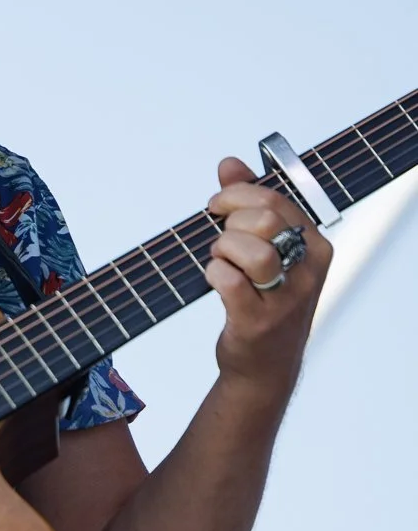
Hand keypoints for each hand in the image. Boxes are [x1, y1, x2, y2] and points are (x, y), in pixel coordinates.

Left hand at [204, 157, 331, 394]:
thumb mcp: (266, 250)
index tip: (217, 205)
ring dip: (223, 249)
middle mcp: (308, 270)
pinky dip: (214, 273)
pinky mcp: (259, 321)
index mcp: (315, 246)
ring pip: (252, 250)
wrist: (264, 365)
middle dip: (230, 221)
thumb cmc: (265, 302)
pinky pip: (231, 282)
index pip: (277, 200)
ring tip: (220, 261)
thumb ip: (248, 202)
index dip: (238, 195)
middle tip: (218, 238)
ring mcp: (286, 298)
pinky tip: (215, 279)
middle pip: (266, 220)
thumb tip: (229, 164)